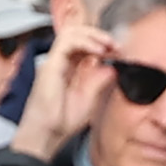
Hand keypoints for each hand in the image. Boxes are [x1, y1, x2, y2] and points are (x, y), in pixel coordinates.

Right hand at [12, 22, 116, 161]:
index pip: (85, 46)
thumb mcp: (91, 98)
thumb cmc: (63, 120)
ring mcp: (55, 61)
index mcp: (71, 68)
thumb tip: (114, 67)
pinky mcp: (51, 64)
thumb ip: (100, 80)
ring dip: (93, 35)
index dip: (103, 44)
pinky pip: (66, 42)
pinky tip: (99, 50)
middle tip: (117, 45)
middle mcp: (62, 62)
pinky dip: (85, 42)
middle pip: (77, 34)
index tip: (119, 52)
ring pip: (71, 33)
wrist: (47, 132)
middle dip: (99, 35)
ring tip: (109, 44)